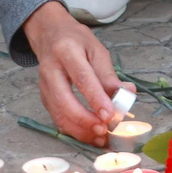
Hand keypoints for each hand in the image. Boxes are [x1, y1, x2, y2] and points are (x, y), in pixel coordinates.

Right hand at [24, 1, 133, 143]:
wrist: (50, 35)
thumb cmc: (76, 41)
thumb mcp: (97, 50)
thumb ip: (109, 75)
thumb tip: (127, 94)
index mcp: (66, 51)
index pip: (82, 78)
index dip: (96, 98)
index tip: (110, 115)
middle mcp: (50, 70)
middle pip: (64, 100)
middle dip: (85, 120)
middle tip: (105, 130)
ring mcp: (44, 86)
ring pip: (59, 114)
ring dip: (81, 130)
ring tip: (102, 138)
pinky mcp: (44, 99)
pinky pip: (58, 119)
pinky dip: (74, 131)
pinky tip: (91, 135)